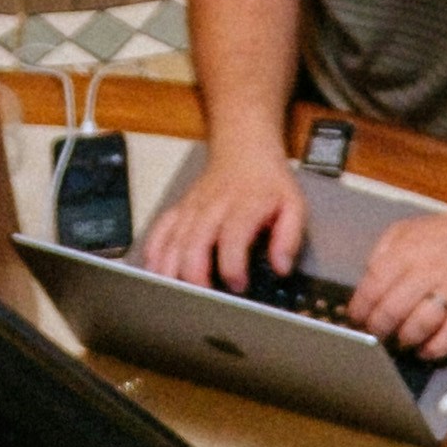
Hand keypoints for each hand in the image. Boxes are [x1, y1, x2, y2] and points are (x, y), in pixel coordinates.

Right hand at [140, 144, 312, 293]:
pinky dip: (153, 252)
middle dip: (195, 275)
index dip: (233, 266)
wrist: (243, 146)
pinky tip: (153, 271)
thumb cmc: (267, 180)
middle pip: (195, 243)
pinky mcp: (180, 210)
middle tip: (203, 300)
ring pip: (173, 241)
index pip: (233, 239)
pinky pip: (160, 230)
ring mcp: (192, 209)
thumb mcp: (292, 205)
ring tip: (173, 296)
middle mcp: (213, 208)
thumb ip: (290, 238)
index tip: (239, 285)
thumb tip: (281, 267)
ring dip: (171, 270)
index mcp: (243, 208)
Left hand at [347, 202, 446, 362]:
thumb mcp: (405, 230)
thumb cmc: (441, 235)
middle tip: (376, 334)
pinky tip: (424, 351)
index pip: (374, 285)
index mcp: (406, 252)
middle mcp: (426, 273)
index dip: (360, 308)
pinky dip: (434, 349)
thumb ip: (382, 253)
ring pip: (420, 326)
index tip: (356, 320)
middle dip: (378, 328)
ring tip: (400, 341)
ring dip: (404, 339)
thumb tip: (366, 284)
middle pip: (393, 310)